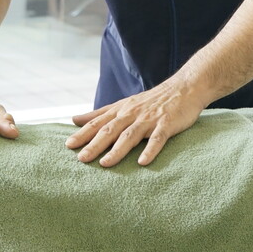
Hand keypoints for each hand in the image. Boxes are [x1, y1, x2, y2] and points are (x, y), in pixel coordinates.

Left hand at [66, 82, 205, 166]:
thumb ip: (99, 114)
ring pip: (130, 135)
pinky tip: (143, 162)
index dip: (83, 134)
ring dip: (117, 150)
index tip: (68, 145)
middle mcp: (132, 114)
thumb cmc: (152, 100)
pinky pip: (157, 139)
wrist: (184, 88)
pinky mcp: (166, 124)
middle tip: (81, 159)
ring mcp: (149, 119)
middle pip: (110, 130)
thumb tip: (74, 119)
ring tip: (105, 163)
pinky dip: (150, 150)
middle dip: (95, 144)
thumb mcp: (123, 104)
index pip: (98, 123)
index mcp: (121, 110)